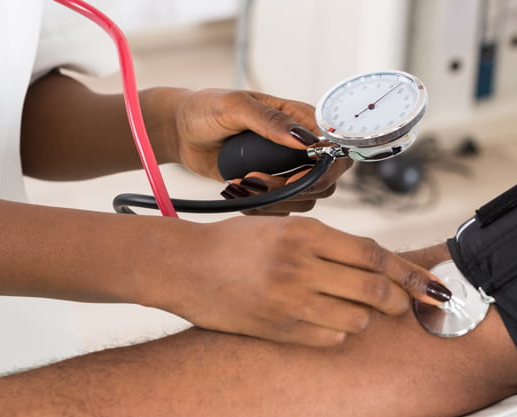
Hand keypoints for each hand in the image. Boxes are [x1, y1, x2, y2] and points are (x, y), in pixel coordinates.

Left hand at [146, 88, 351, 214]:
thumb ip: (270, 120)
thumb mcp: (234, 106)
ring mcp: (288, 170)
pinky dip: (263, 209)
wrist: (181, 132)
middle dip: (296, 188)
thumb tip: (304, 140)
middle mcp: (300, 147)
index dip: (325, 168)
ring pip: (306, 199)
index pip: (335, 147)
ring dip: (275, 199)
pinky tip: (239, 191)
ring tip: (243, 182)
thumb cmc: (206, 109)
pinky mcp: (273, 189)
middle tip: (257, 179)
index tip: (294, 176)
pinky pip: (283, 210)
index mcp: (300, 119)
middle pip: (326, 180)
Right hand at [148, 216, 451, 345]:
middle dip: (400, 300)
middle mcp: (300, 265)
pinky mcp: (277, 329)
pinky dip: (340, 333)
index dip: (409, 272)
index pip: (374, 254)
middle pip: (374, 289)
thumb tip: (379, 263)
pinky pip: (330, 339)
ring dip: (366, 317)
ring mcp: (288, 300)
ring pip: (357, 320)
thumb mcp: (285, 227)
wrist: (185, 266)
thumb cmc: (238, 242)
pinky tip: (329, 322)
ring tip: (356, 310)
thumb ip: (330, 244)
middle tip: (404, 304)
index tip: (432, 285)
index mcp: (306, 232)